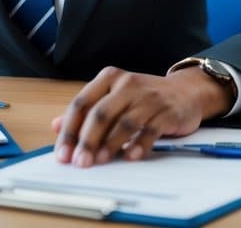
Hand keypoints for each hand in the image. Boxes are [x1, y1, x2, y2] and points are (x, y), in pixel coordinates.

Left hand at [51, 66, 230, 166]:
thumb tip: (55, 126)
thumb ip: (86, 111)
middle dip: (87, 141)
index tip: (63, 155)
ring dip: (110, 145)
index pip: (82, 103)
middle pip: (101, 113)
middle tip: (79, 163)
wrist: (185, 92)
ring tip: (99, 162)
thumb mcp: (113, 98)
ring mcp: (148, 97)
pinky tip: (130, 157)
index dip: (69, 130)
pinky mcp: (166, 111)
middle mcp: (127, 84)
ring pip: (124, 123)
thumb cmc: (142, 99)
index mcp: (109, 78)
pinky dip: (139, 145)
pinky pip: (150, 130)